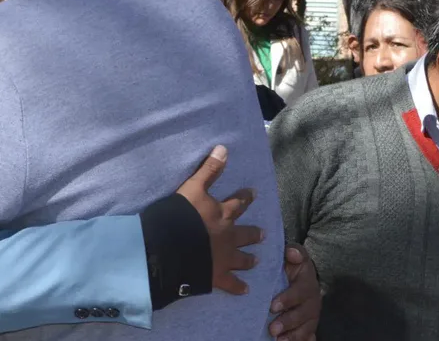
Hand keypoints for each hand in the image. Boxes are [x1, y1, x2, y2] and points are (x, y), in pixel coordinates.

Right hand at [176, 145, 262, 294]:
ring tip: (256, 261)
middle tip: (264, 233)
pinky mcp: (217, 276)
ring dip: (249, 259)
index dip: (245, 197)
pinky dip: (239, 287)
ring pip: (242, 259)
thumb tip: (224, 147)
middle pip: (245, 234)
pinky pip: (231, 284)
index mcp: (222, 214)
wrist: (173, 246)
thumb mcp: (194, 187)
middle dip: (254, 233)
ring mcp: (224, 258)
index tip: (254, 193)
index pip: (238, 203)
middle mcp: (228, 236)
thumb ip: (209, 169)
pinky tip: (246, 290)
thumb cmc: (181, 215)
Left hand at [269, 244, 320, 340]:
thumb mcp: (294, 255)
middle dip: (288, 322)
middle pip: (303, 314)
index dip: (288, 299)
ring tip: (278, 340)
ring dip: (293, 335)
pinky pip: (308, 336)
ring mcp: (312, 315)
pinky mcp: (309, 325)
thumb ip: (294, 252)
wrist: (302, 276)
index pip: (300, 292)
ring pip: (306, 328)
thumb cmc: (292, 265)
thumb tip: (291, 252)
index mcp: (308, 283)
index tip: (272, 306)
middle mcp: (313, 300)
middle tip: (272, 329)